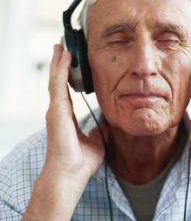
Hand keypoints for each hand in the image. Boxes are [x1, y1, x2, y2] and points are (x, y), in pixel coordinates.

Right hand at [45, 44, 106, 183]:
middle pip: (58, 81)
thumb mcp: (96, 142)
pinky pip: (59, 85)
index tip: (68, 62)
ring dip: (58, 63)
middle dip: (59, 64)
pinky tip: (64, 57)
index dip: (65, 76)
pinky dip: (61, 70)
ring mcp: (56, 110)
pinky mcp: (57, 110)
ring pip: (56, 79)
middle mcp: (58, 111)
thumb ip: (99, 132)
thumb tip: (105, 126)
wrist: (71, 173)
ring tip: (60, 47)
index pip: (65, 90)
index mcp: (66, 116)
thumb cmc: (80, 161)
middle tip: (61, 48)